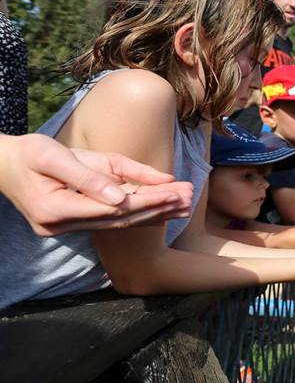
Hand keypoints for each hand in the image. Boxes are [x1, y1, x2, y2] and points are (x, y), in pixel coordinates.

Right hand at [0, 134, 193, 235]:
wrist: (2, 164)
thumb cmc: (28, 153)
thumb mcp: (56, 156)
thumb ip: (89, 177)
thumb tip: (124, 197)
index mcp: (54, 210)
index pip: (113, 210)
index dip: (147, 202)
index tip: (176, 192)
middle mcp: (60, 227)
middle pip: (119, 220)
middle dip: (156, 207)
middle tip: (188, 196)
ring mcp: (65, 229)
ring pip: (117, 224)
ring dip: (152, 213)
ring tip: (184, 203)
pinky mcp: (72, 224)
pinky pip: (110, 222)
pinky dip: (137, 214)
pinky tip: (163, 211)